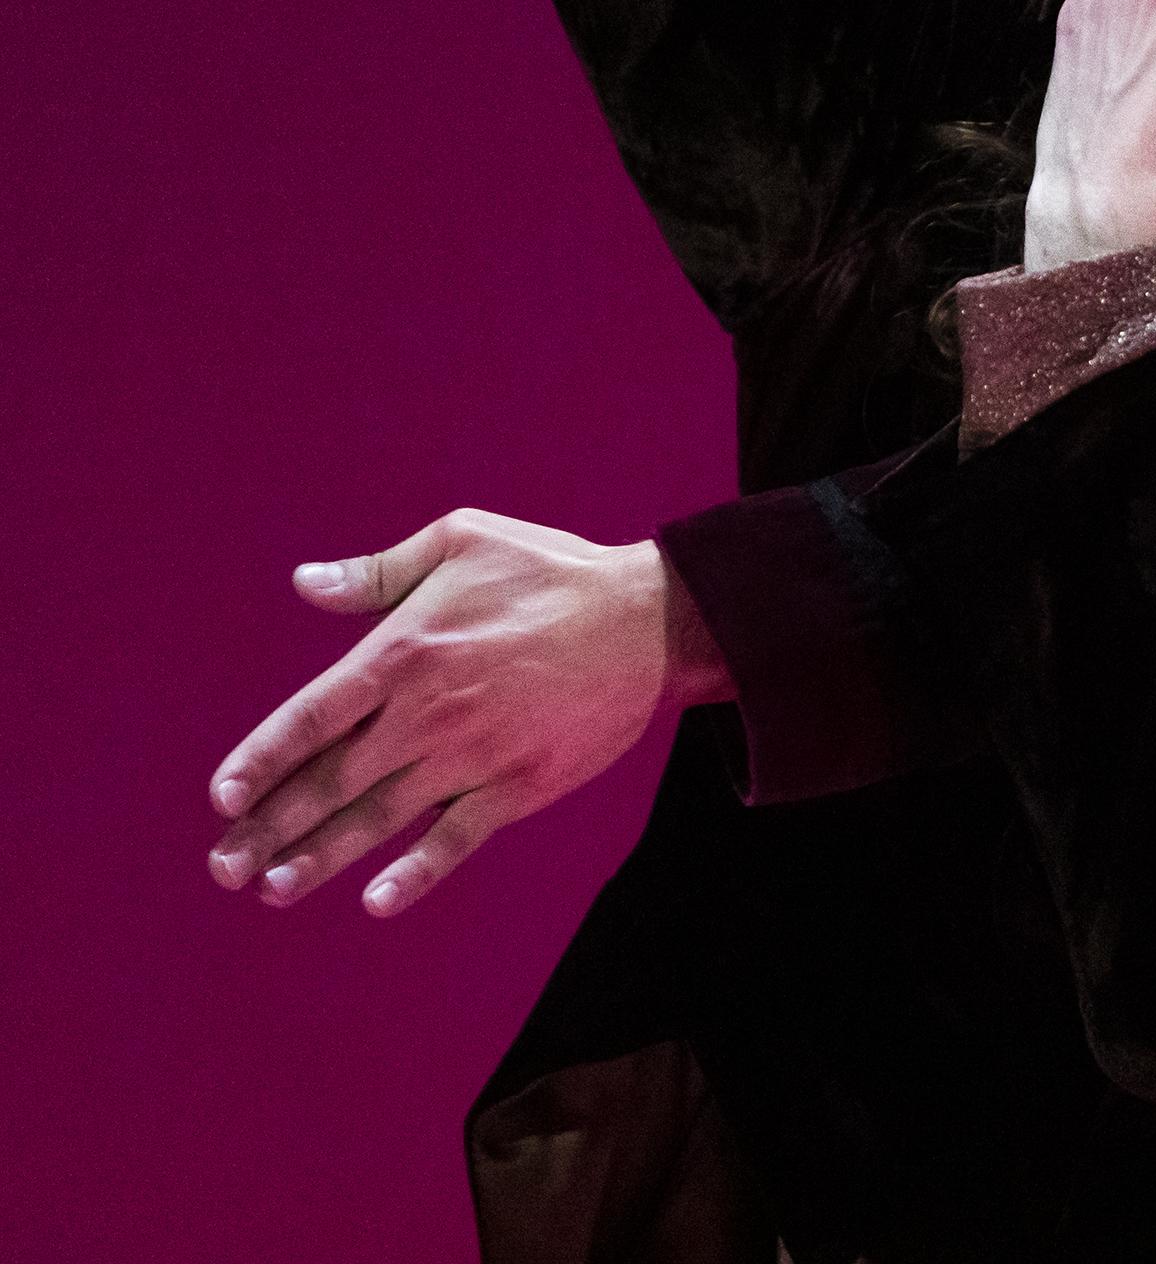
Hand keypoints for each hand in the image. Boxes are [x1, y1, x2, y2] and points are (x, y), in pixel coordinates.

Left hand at [206, 511, 728, 915]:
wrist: (648, 619)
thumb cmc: (551, 572)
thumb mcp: (463, 540)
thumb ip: (378, 572)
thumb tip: (305, 584)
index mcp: (405, 649)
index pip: (310, 717)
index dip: (260, 761)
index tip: (221, 799)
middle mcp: (427, 711)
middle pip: (330, 779)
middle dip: (270, 827)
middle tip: (223, 866)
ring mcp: (473, 754)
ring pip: (379, 817)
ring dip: (320, 858)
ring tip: (271, 890)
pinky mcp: (520, 785)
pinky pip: (456, 838)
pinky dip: (415, 872)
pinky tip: (376, 900)